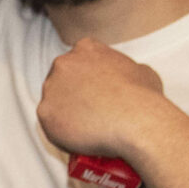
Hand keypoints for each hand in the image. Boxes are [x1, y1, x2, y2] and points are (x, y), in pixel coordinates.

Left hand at [37, 38, 170, 161]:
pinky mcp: (45, 112)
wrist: (136, 122)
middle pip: (60, 80)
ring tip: (85, 128)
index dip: (85, 79)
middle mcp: (64, 64)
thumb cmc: (143, 98)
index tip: (93, 93)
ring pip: (53, 102)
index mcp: (87, 49)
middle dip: (71, 95)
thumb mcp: (144, 72)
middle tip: (87, 112)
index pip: (78, 62)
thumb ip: (128, 69)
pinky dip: (59, 132)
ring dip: (64, 113)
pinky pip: (48, 124)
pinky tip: (76, 138)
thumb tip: (129, 78)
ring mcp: (51, 87)